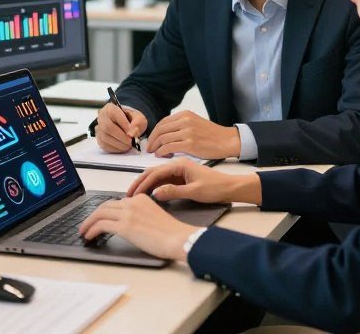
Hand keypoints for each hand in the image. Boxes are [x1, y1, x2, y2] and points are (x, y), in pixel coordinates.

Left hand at [78, 194, 197, 260]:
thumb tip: (128, 225)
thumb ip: (140, 216)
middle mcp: (133, 202)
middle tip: (86, 224)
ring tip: (83, 231)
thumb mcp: (154, 217)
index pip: (116, 202)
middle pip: (105, 205)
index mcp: (141, 199)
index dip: (104, 211)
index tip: (98, 218)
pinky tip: (89, 236)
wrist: (179, 238)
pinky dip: (92, 230)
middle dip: (93, 215)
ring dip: (88, 222)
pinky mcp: (125, 226)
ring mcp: (128, 213)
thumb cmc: (172, 233)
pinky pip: (101, 225)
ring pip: (100, 213)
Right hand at [95, 102, 147, 152]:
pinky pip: (104, 145)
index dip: (124, 125)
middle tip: (131, 142)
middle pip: (108, 127)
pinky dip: (115, 148)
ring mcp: (99, 128)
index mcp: (110, 108)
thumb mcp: (139, 117)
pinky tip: (123, 147)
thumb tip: (132, 134)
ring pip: (105, 138)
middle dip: (121, 137)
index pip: (114, 114)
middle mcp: (102, 117)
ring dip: (119, 144)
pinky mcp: (99, 139)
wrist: (126, 125)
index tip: (132, 133)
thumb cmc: (131, 119)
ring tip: (128, 145)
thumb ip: (137, 123)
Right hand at [126, 158, 261, 205]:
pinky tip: (150, 195)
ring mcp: (179, 171)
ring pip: (158, 176)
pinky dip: (155, 187)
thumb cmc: (215, 187)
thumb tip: (155, 193)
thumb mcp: (194, 191)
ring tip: (135, 196)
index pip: (156, 172)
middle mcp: (178, 165)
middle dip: (140, 182)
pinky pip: (164, 180)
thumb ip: (174, 192)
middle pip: (153, 172)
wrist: (230, 187)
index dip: (143, 184)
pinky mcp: (182, 177)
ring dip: (146, 185)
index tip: (134, 194)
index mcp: (180, 164)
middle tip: (129, 194)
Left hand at [146, 110, 239, 159]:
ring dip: (156, 147)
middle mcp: (185, 121)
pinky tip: (161, 155)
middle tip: (149, 149)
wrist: (227, 141)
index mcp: (185, 114)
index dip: (154, 133)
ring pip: (163, 139)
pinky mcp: (190, 144)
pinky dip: (161, 152)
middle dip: (152, 140)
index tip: (151, 140)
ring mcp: (187, 132)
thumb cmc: (212, 135)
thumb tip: (165, 133)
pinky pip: (168, 147)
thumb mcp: (195, 123)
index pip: (163, 122)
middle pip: (160, 130)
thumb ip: (181, 125)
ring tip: (155, 153)